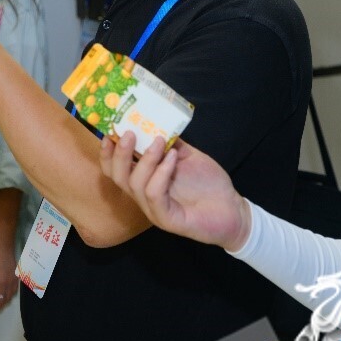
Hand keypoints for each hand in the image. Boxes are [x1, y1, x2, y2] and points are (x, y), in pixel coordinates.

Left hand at [0, 243, 18, 312]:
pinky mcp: (16, 279)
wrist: (2, 249)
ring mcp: (10, 283)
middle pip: (0, 302)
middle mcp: (2, 285)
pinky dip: (10, 296)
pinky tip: (7, 296)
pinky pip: (14, 292)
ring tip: (0, 304)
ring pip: (8, 299)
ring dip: (3, 303)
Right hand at [99, 133, 250, 251]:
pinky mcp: (168, 219)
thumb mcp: (187, 157)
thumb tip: (158, 121)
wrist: (233, 210)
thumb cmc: (209, 185)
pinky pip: (155, 195)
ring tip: (161, 142)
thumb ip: (171, 143)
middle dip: (120, 154)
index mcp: (145, 180)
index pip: (115, 170)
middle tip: (129, 133)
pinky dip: (161, 174)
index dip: (107, 153)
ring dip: (146, 160)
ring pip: (135, 185)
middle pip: (118, 177)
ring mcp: (154, 209)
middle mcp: (144, 196)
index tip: (108, 133)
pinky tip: (173, 159)